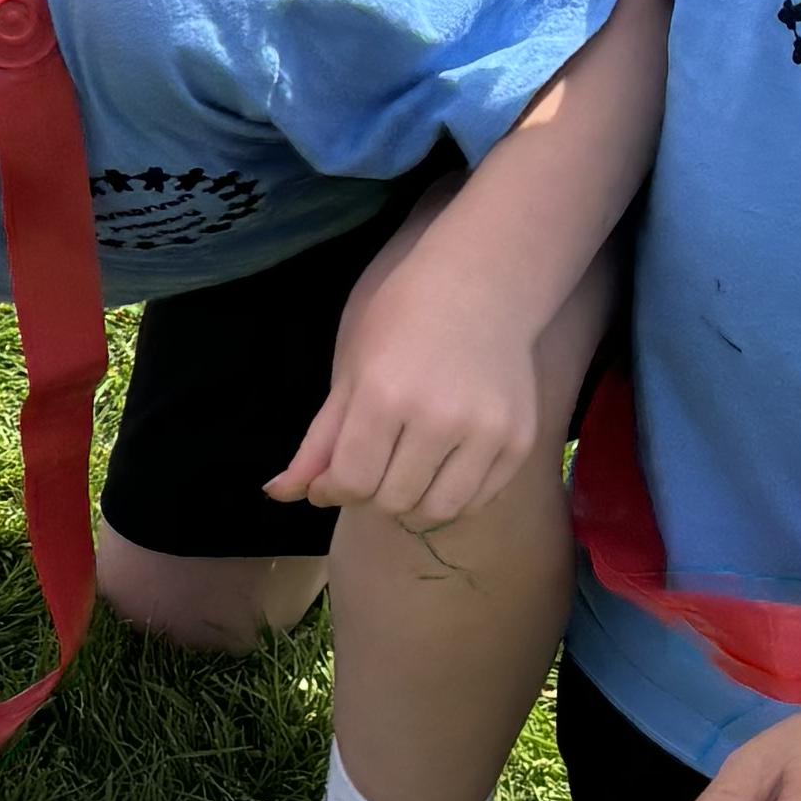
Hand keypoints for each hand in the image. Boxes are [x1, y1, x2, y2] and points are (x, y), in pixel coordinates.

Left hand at [275, 243, 550, 530]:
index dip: (333, 490)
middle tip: (372, 466)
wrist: (479, 287)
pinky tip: (441, 467)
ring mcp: (486, 433)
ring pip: (437, 512)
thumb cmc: (402, 322)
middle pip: (392, 502)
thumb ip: (319, 441)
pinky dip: (452, 498)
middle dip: (371, 494)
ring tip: (404, 472)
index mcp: (385, 396)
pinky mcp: (519, 442)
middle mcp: (440, 418)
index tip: (331, 481)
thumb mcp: (350, 373)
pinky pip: (477, 501)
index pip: (352, 481)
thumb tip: (281, 495)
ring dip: (411, 504)